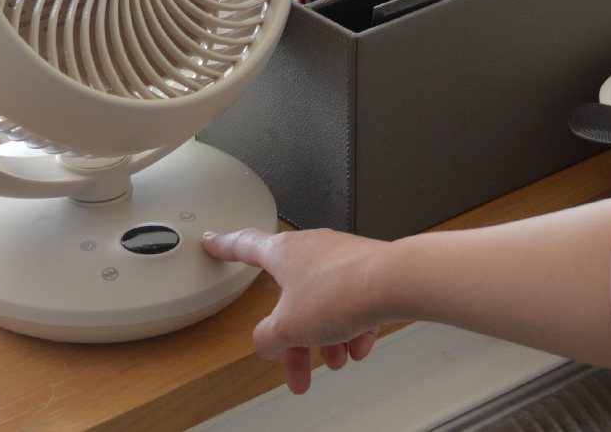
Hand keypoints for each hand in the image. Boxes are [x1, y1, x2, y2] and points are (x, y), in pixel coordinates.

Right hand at [202, 228, 388, 393]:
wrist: (397, 283)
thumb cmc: (343, 291)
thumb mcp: (289, 327)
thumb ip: (268, 337)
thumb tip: (266, 342)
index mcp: (281, 253)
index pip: (243, 246)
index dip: (224, 247)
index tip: (213, 242)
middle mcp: (310, 249)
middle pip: (289, 299)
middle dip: (294, 338)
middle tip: (296, 367)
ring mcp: (340, 258)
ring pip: (323, 305)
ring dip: (326, 338)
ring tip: (337, 359)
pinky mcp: (367, 270)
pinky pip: (351, 304)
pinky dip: (352, 328)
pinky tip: (360, 344)